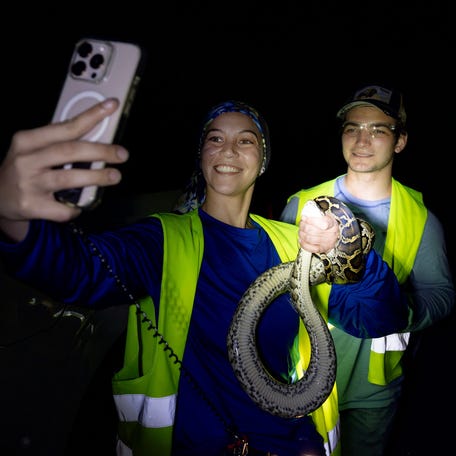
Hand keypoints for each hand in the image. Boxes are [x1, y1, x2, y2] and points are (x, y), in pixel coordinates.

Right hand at [0, 98, 128, 240]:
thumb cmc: (24, 169)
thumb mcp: (33, 149)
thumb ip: (59, 142)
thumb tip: (98, 132)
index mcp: (27, 140)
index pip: (65, 126)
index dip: (91, 116)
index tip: (111, 106)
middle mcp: (26, 160)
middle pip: (70, 151)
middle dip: (101, 151)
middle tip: (122, 154)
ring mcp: (28, 184)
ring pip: (68, 178)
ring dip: (96, 177)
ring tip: (115, 176)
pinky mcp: (32, 206)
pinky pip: (63, 209)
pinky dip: (75, 208)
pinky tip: (80, 206)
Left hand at [298, 213, 338, 253]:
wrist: (334, 238)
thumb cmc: (328, 226)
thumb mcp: (327, 217)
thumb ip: (317, 215)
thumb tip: (304, 216)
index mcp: (332, 224)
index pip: (323, 223)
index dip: (311, 220)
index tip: (304, 217)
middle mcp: (331, 235)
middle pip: (313, 231)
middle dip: (303, 226)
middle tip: (301, 223)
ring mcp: (326, 243)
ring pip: (309, 239)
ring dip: (302, 234)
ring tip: (300, 230)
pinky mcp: (321, 250)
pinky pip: (309, 248)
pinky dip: (303, 243)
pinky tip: (300, 239)